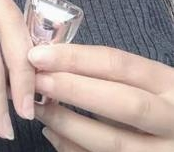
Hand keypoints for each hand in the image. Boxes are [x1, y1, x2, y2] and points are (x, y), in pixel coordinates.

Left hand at [26, 42, 173, 149]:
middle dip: (74, 90)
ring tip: (38, 108)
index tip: (38, 55)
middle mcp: (172, 119)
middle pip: (123, 103)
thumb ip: (109, 77)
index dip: (75, 58)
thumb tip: (53, 65)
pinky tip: (52, 134)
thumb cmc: (154, 104)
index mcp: (169, 84)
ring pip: (114, 143)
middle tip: (37, 80)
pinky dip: (74, 149)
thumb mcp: (145, 83)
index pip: (119, 64)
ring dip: (68, 124)